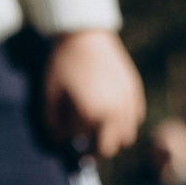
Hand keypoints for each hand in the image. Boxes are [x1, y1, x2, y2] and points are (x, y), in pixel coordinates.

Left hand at [44, 29, 145, 158]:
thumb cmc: (63, 63)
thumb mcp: (50, 92)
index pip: (78, 140)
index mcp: (91, 114)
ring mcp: (127, 103)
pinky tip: (111, 117)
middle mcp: (113, 112)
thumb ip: (51, 121)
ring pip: (126, 138)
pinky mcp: (135, 93)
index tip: (59, 135)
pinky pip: (136, 120)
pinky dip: (125, 124)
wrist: (84, 33)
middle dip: (94, 151)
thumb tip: (57, 142)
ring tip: (99, 134)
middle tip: (84, 151)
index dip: (65, 138)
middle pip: (108, 149)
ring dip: (112, 140)